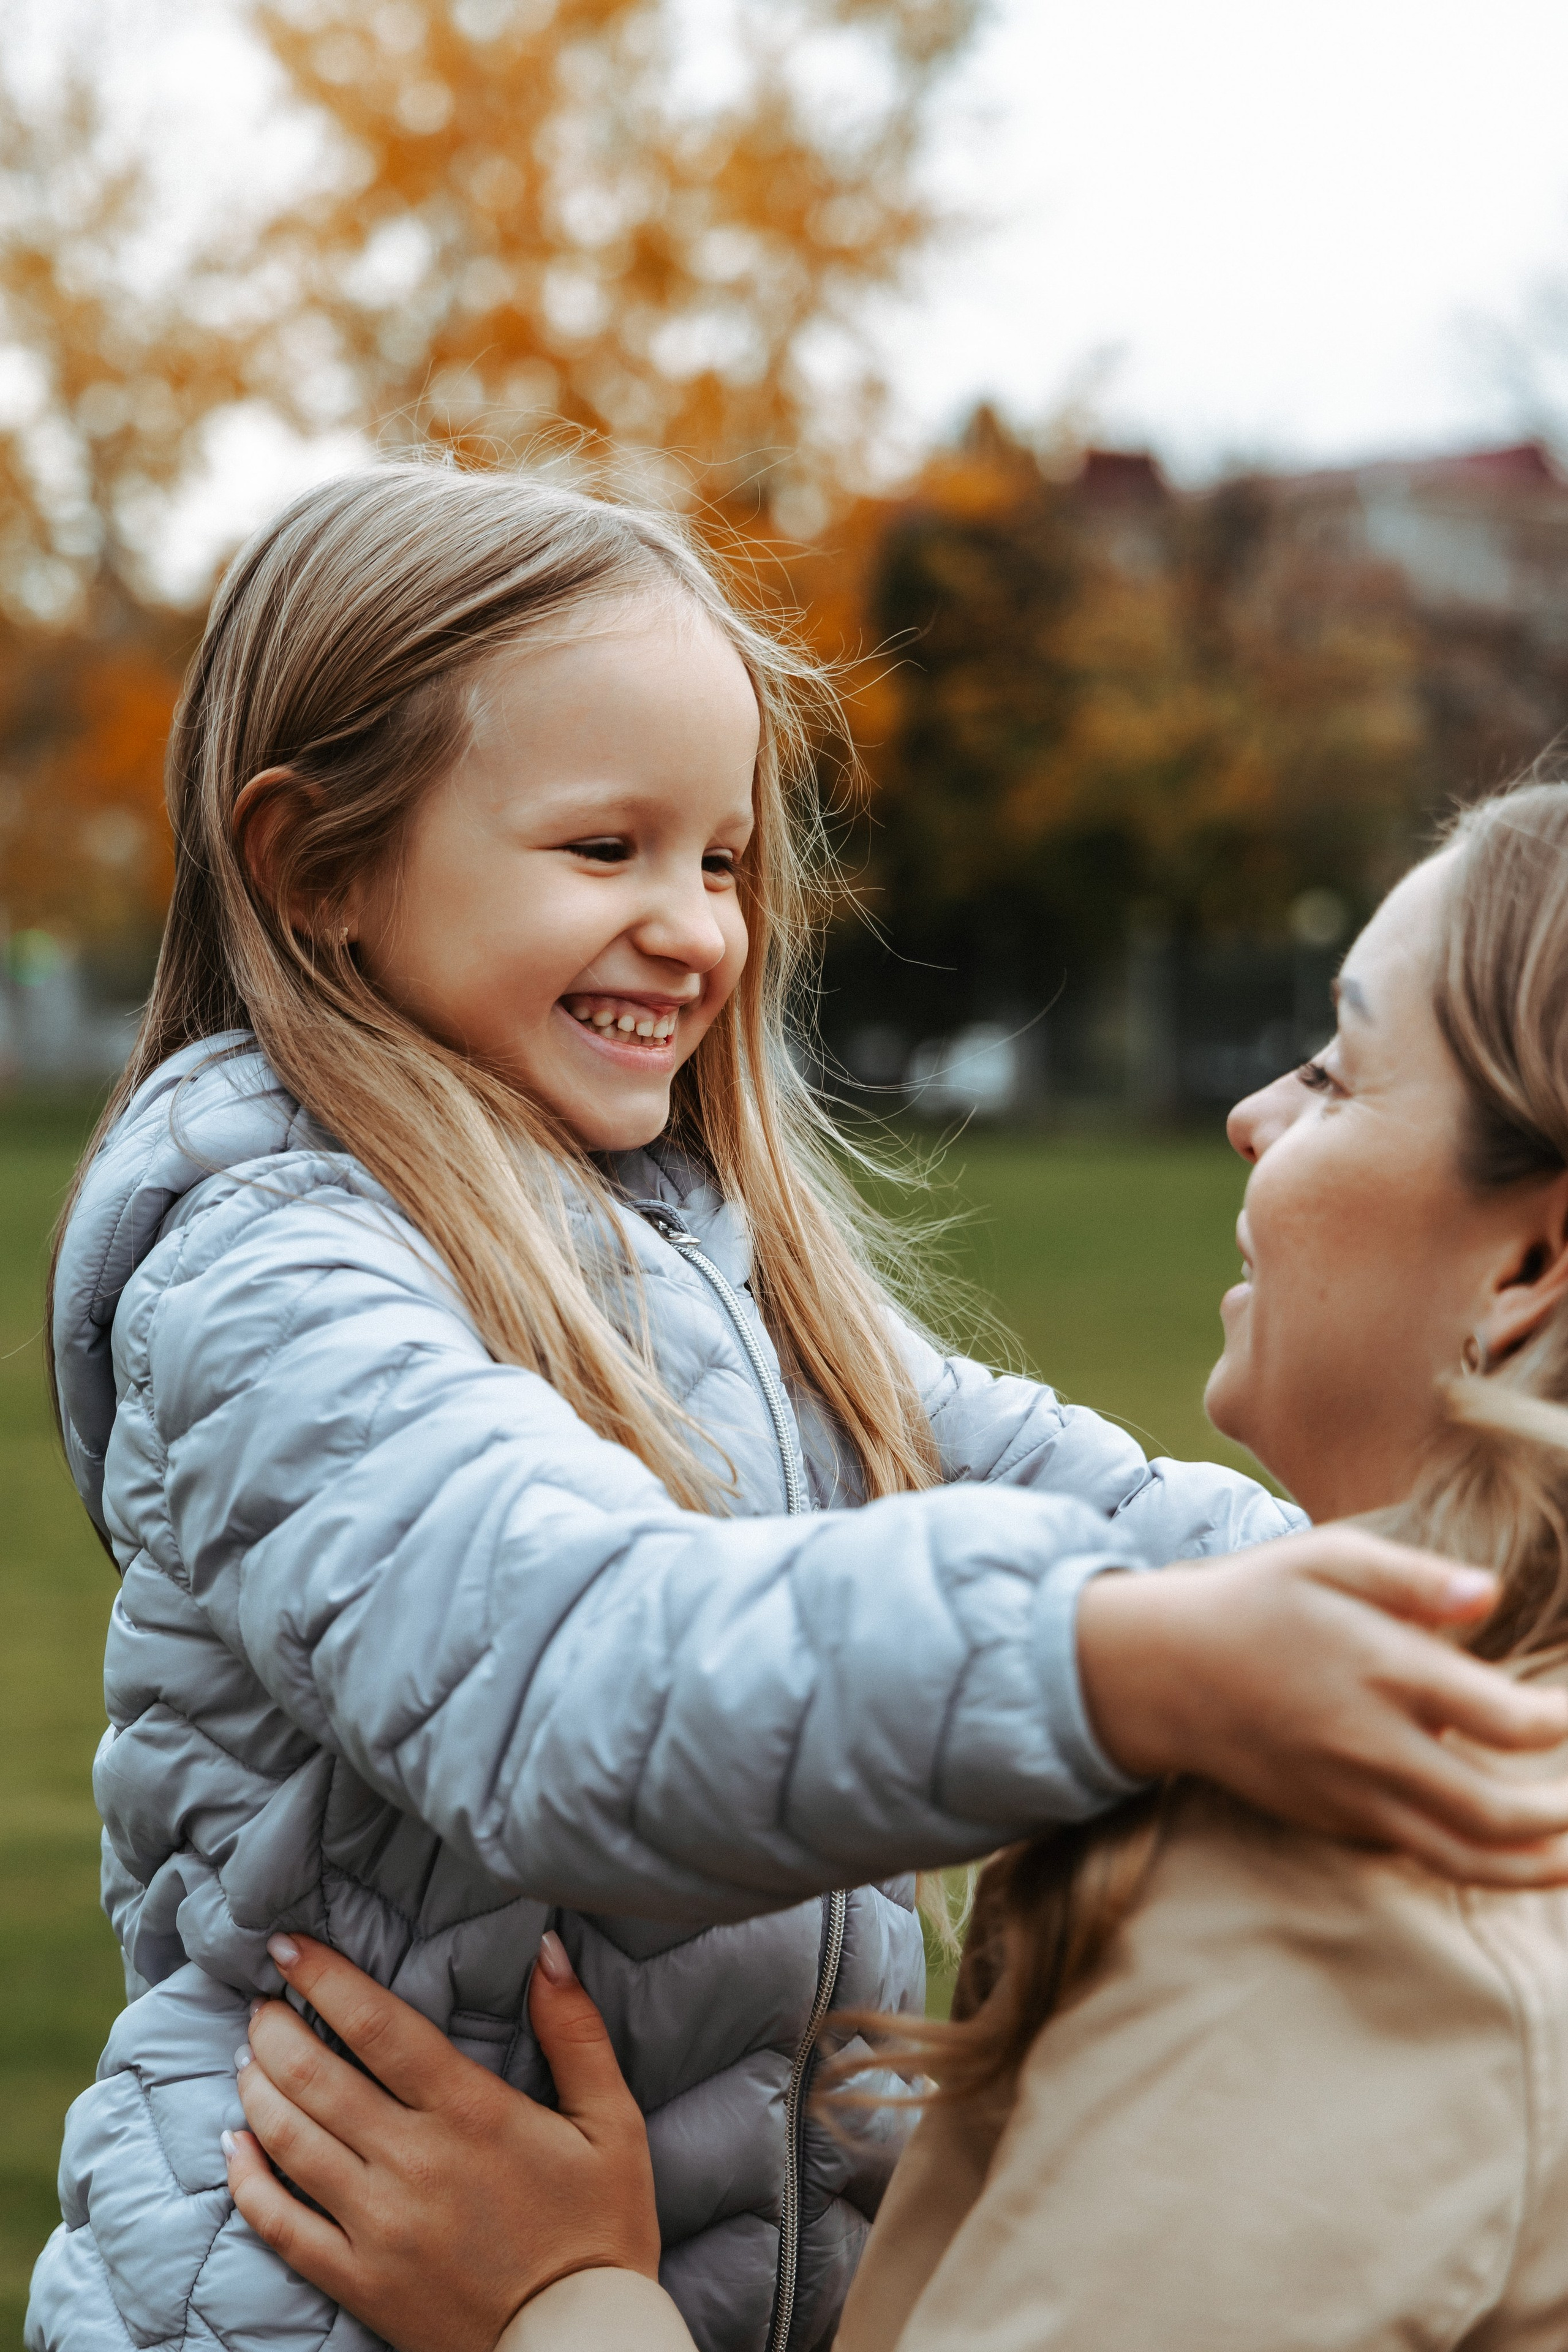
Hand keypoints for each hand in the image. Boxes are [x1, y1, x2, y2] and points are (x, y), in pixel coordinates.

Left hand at [223, 1931, 659, 2351]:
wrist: (580, 2347)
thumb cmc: (601, 2229)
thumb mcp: (612, 2122)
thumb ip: (576, 2031)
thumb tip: (548, 1950)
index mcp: (471, 2113)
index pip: (378, 2025)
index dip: (325, 1978)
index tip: (287, 1945)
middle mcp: (413, 2161)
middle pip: (317, 2076)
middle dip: (277, 2029)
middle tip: (261, 2001)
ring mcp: (378, 2226)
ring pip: (290, 2140)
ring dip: (258, 2089)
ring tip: (248, 2057)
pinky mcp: (359, 2281)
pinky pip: (282, 2225)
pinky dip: (247, 2180)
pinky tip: (234, 2146)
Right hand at [1076, 1527, 1567, 1883]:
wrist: (1166, 1673)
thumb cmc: (1258, 1600)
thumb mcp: (1328, 1558)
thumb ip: (1413, 1578)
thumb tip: (1489, 1596)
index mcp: (1383, 1670)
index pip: (1505, 1720)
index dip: (1562, 1723)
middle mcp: (1372, 1745)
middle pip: (1495, 1808)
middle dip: (1563, 1813)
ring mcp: (1351, 1794)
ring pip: (1460, 1853)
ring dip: (1533, 1863)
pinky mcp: (1333, 1821)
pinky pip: (1417, 1854)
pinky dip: (1476, 1864)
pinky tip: (1515, 1855)